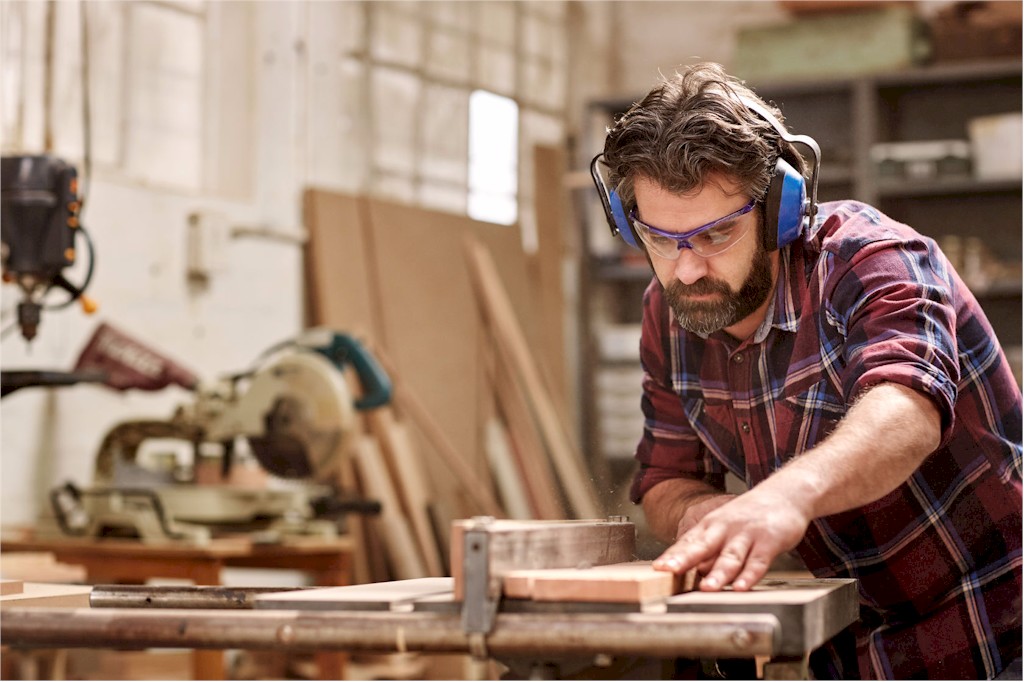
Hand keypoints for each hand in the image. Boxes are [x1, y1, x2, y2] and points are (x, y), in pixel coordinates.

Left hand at [652, 488, 811, 590]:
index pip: (687, 542)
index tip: (657, 568)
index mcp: (711, 525)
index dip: (672, 555)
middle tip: (669, 572)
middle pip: (702, 546)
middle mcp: (725, 528)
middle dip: (684, 560)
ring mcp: (747, 534)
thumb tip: (690, 572)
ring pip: (730, 556)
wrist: (785, 493)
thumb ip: (709, 549)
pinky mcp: (769, 541)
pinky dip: (749, 575)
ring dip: (718, 573)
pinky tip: (741, 587)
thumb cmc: (750, 515)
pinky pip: (758, 561)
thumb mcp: (724, 525)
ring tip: (706, 589)